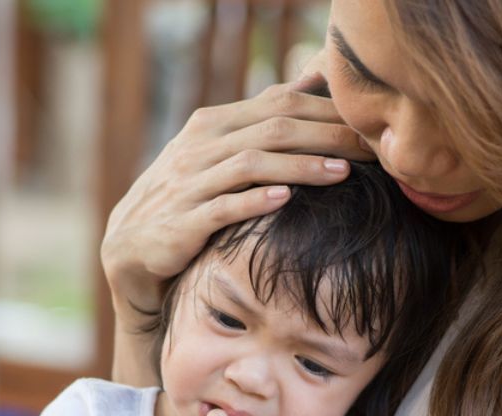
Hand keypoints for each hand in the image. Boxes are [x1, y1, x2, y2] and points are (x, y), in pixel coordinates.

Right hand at [100, 81, 374, 321]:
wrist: (130, 248)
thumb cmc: (189, 199)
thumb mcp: (220, 153)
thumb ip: (262, 119)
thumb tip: (311, 80)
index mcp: (212, 124)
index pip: (278, 104)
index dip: (327, 111)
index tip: (369, 124)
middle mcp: (199, 147)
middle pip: (272, 129)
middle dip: (326, 135)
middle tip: (371, 148)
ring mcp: (189, 183)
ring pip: (252, 164)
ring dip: (300, 167)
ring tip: (342, 174)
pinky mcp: (182, 223)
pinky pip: (222, 207)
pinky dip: (254, 202)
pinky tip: (285, 201)